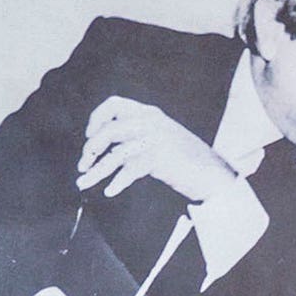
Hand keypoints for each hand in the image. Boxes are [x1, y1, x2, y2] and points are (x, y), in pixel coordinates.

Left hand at [78, 97, 235, 205]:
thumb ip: (138, 134)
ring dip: (96, 171)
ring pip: (114, 154)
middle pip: (108, 131)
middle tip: (83, 165)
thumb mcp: (161, 137)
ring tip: (83, 183)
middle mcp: (150, 122)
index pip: (114, 104)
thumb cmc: (185, 159)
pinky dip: (117, 182)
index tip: (88, 135)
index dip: (96, 118)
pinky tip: (110, 191)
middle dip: (90, 149)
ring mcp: (153, 140)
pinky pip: (128, 171)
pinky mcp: (156, 159)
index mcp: (149, 113)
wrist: (212, 174)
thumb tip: (104, 146)